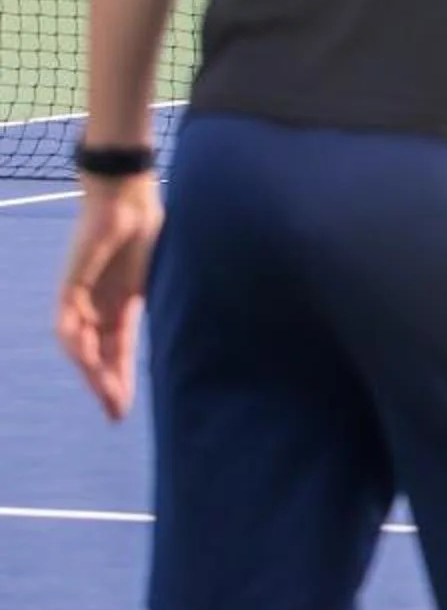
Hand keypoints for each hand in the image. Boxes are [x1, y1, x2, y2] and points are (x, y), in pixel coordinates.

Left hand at [57, 175, 162, 421]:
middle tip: (115, 413)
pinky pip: (67, 324)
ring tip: (107, 394)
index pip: (117, 350)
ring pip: (80, 346)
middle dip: (106, 385)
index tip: (125, 409)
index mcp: (121, 303)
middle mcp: (98, 305)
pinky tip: (87, 362)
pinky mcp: (70, 286)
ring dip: (92, 372)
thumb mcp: (164, 273)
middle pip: (98, 355)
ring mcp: (82, 297)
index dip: (121, 378)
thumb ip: (174, 297)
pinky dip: (76, 344)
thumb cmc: (151, 226)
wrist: (127, 196)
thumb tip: (216, 321)